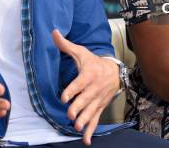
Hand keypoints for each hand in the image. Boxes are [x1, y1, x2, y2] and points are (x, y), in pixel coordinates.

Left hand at [52, 29, 120, 145]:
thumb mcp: (81, 52)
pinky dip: (91, 130)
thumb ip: (65, 45)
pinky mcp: (99, 108)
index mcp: (89, 74)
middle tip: (70, 114)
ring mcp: (97, 100)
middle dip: (78, 107)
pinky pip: (95, 120)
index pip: (80, 83)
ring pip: (91, 111)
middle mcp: (94, 88)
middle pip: (85, 99)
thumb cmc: (93, 62)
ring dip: (84, 119)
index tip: (64, 97)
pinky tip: (85, 140)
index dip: (72, 90)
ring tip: (76, 126)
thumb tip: (53, 32)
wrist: (115, 71)